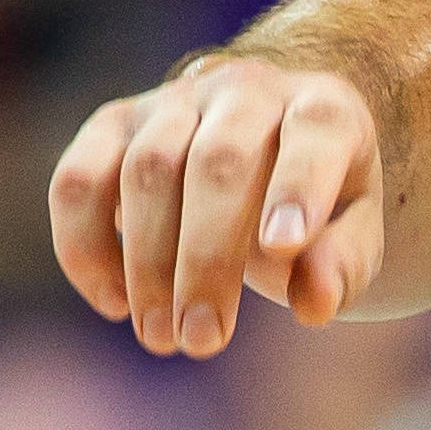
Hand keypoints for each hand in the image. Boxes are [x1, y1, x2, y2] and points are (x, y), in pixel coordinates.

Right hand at [48, 57, 384, 354]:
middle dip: (206, 258)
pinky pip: (78, 179)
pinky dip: (85, 245)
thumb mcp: (351, 234)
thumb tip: (313, 303)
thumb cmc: (317, 206)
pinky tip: (114, 304)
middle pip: (219, 161)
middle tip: (202, 340)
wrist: (261, 150)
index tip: (283, 248)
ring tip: (162, 337)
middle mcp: (247, 88)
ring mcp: (174, 100)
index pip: (315, 130)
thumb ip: (341, 264)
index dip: (298, 185)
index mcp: (323, 107)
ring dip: (147, 264)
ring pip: (146, 168)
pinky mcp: (113, 123)